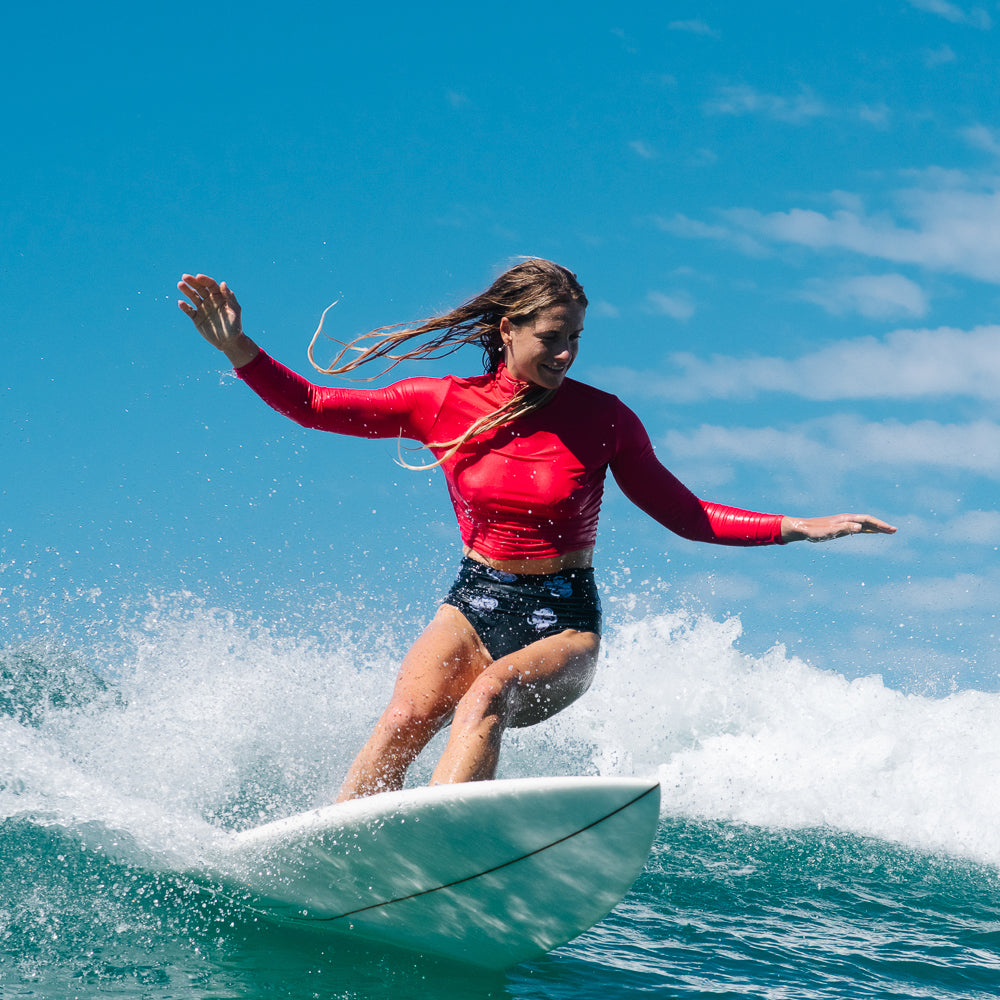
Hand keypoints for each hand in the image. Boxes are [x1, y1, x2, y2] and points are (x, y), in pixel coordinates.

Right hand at [177, 273, 258, 366]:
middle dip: (192, 282)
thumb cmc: (235, 325)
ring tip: (180, 284)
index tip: (198, 277)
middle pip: (200, 288)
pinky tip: (181, 303)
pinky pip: (189, 310)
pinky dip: (184, 307)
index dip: (205, 280)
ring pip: (193, 297)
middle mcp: (210, 300)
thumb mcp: (235, 310)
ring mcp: (202, 308)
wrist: (229, 341)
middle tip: (185, 277)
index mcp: (219, 296)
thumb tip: (222, 283)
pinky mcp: (196, 318)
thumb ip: (229, 296)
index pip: (211, 285)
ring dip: (186, 291)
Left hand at [781, 514, 897, 543]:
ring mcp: (844, 523)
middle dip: (882, 526)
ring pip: (864, 524)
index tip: (891, 530)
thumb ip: (845, 529)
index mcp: (847, 519)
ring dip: (876, 528)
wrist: (802, 529)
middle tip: (895, 531)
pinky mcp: (840, 528)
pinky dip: (867, 529)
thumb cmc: (815, 531)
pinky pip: (858, 528)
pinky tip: (870, 532)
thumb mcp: (831, 531)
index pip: (868, 520)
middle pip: (868, 521)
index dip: (880, 525)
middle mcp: (847, 519)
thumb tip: (861, 528)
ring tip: (887, 531)